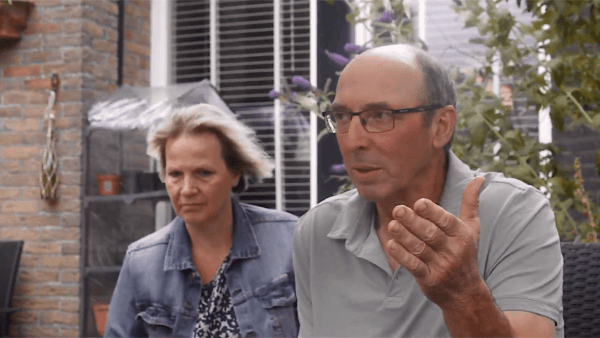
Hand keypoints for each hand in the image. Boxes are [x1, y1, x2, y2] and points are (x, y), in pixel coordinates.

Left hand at [385, 177, 485, 307]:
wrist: (465, 293)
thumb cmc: (465, 252)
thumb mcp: (471, 228)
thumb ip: (470, 203)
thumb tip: (479, 177)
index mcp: (462, 236)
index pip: (447, 221)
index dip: (433, 212)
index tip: (418, 202)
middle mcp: (453, 251)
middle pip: (430, 234)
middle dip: (413, 221)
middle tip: (397, 210)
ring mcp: (441, 266)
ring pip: (420, 249)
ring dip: (404, 236)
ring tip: (392, 224)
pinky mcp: (429, 279)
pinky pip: (414, 266)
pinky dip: (402, 256)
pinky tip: (391, 244)